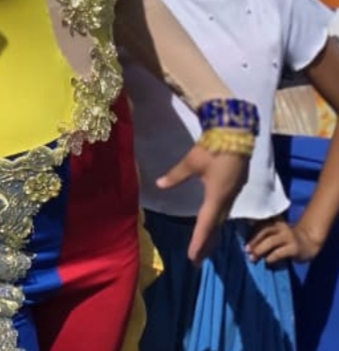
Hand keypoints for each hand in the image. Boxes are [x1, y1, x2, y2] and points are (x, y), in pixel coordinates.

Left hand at [158, 143, 248, 263]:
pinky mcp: (234, 188)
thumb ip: (176, 175)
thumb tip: (159, 185)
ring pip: (221, 220)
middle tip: (196, 260)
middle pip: (215, 227)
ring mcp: (232, 194)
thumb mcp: (192, 162)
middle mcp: (226, 200)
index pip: (205, 225)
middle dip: (205, 244)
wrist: (236, 135)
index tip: (192, 257)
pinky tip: (214, 223)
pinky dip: (217, 222)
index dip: (198, 242)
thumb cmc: (213, 148)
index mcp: (216, 197)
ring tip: (204, 247)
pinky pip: (225, 211)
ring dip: (212, 234)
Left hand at [246, 217, 322, 264]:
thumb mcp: (275, 231)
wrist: (308, 243)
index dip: (250, 228)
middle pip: (264, 231)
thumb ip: (263, 232)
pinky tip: (267, 261)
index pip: (260, 221)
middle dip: (253, 241)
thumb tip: (246, 241)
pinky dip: (271, 257)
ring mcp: (288, 236)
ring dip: (259, 250)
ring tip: (252, 257)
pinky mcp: (294, 247)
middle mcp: (281, 226)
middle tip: (246, 250)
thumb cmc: (285, 239)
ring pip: (270, 241)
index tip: (239, 233)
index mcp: (275, 220)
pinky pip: (279, 252)